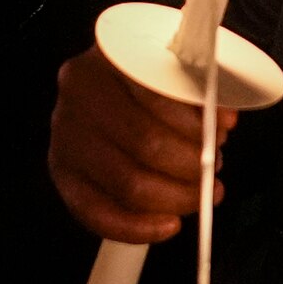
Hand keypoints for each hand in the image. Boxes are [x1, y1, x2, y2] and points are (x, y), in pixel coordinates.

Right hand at [48, 39, 230, 247]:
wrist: (105, 87)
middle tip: (212, 170)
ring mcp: (64, 133)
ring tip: (197, 193)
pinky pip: (98, 213)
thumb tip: (222, 119)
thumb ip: (198, 88)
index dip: (195, 122)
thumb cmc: (149, 81)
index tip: (222, 133)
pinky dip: (139, 228)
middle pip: (145, 143)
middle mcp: (77, 92)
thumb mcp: (174, 66)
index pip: (156, 95)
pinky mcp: (60, 170)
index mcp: (108, 56)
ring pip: (128, 183)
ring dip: (175, 197)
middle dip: (190, 165)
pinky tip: (168, 224)